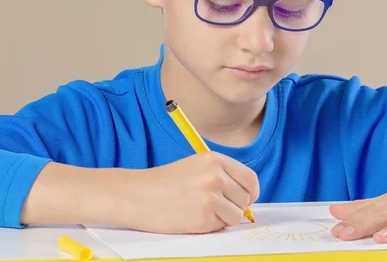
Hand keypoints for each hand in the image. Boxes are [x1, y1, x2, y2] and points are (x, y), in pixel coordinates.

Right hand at [122, 152, 259, 233]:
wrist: (136, 195)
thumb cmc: (166, 183)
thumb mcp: (197, 166)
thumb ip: (223, 175)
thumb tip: (248, 196)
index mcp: (215, 159)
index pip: (250, 179)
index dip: (250, 192)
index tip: (245, 199)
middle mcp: (215, 176)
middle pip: (245, 199)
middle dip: (235, 206)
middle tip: (214, 206)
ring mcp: (210, 197)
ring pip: (236, 215)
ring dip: (223, 218)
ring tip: (201, 211)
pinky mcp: (203, 217)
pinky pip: (221, 226)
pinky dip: (210, 226)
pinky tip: (192, 217)